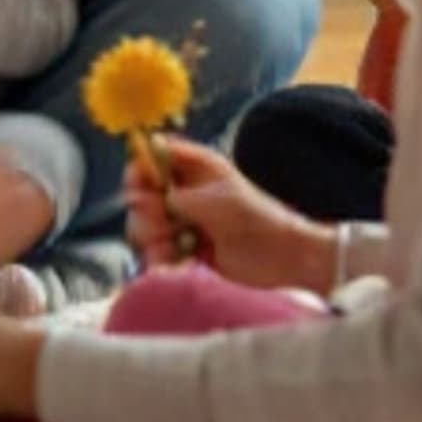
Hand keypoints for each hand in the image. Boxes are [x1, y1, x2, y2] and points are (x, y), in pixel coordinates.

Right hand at [123, 137, 334, 290]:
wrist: (282, 254)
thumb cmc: (254, 216)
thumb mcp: (213, 199)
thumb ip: (174, 196)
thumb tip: (139, 197)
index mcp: (195, 168)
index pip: (153, 157)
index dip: (141, 169)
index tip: (141, 187)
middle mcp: (184, 192)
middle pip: (141, 195)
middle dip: (147, 212)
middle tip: (168, 222)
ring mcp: (183, 221)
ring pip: (144, 227)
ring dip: (154, 239)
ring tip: (178, 247)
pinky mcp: (185, 249)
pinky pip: (157, 253)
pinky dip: (162, 260)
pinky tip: (180, 264)